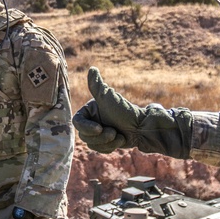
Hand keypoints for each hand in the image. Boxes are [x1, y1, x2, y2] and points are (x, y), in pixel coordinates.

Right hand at [73, 67, 193, 157]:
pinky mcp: (105, 142)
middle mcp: (92, 121)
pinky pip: (100, 150)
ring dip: (107, 142)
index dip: (87, 127)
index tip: (99, 128)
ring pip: (92, 144)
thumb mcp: (108, 98)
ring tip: (119, 136)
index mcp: (90, 110)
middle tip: (114, 132)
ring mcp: (98, 132)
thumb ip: (96, 85)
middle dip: (101, 137)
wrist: (141, 127)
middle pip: (84, 136)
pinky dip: (110, 147)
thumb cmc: (125, 111)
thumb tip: (92, 68)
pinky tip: (120, 140)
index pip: (77, 122)